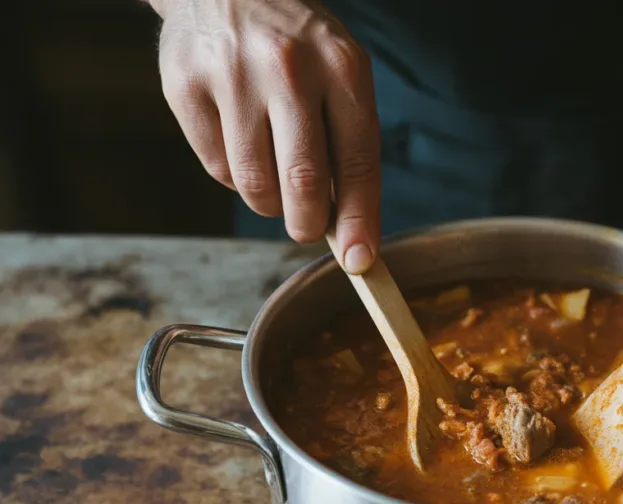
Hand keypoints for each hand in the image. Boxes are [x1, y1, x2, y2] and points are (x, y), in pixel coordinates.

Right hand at [155, 0, 380, 271]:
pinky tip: (242, 141)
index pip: (357, 161)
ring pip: (255, 185)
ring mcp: (232, 76)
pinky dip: (235, 175)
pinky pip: (217, 168)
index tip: (360, 259)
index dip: (359, 220)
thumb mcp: (341, 77)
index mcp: (341, 67)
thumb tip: (351, 232)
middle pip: (303, 182)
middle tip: (307, 227)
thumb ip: (350, 147)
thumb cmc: (299, 47)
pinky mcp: (185, 88)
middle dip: (308, 224)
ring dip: (269, 201)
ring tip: (274, 173)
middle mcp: (288, 68)